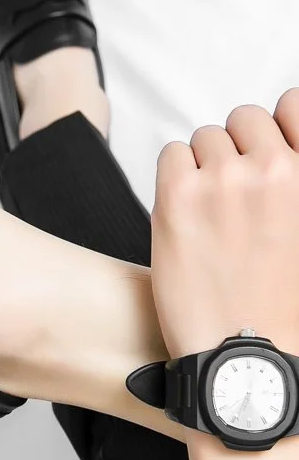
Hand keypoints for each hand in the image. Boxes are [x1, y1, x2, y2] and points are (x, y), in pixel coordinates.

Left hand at [151, 89, 298, 358]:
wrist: (250, 355)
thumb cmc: (287, 306)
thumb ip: (294, 187)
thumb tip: (279, 157)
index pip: (294, 104)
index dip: (277, 124)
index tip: (267, 146)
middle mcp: (278, 170)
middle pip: (244, 119)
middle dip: (237, 147)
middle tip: (234, 190)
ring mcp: (226, 179)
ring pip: (205, 138)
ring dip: (204, 165)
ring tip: (211, 210)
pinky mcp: (179, 194)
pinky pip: (172, 154)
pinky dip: (176, 175)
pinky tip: (186, 211)